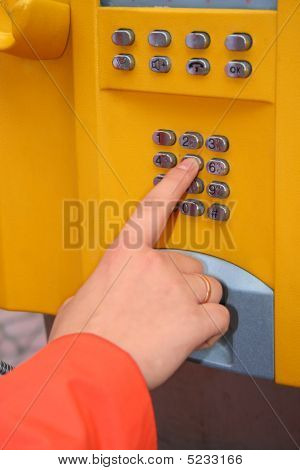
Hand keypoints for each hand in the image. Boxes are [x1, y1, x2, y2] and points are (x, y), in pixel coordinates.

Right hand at [50, 158, 229, 388]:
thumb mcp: (83, 297)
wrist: (88, 371)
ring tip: (173, 325)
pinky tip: (191, 337)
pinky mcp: (193, 319)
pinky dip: (210, 327)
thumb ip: (106, 284)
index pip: (155, 206)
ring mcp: (176, 290)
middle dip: (183, 284)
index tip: (189, 166)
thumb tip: (108, 291)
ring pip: (209, 288)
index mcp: (126, 254)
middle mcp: (155, 265)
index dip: (175, 182)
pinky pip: (219, 315)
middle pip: (192, 264)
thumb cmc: (82, 338)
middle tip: (164, 307)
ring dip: (197, 304)